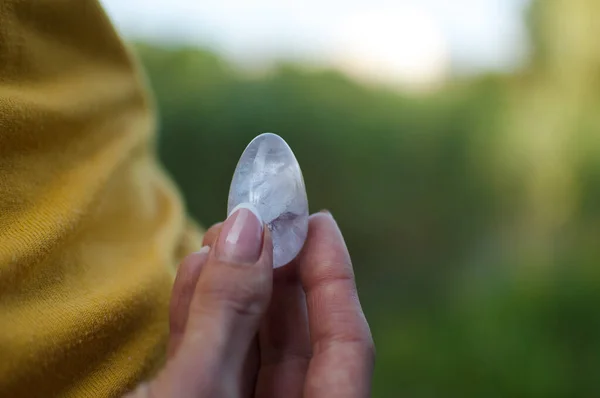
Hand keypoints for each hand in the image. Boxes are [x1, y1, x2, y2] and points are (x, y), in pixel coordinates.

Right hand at [126, 208, 374, 396]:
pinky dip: (201, 315)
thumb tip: (249, 228)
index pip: (347, 342)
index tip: (316, 218)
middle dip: (275, 271)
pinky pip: (212, 357)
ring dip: (233, 286)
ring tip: (219, 238)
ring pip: (250, 343)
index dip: (334, 275)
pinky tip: (195, 272)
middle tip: (257, 220)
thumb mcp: (199, 388)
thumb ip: (228, 311)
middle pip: (298, 336)